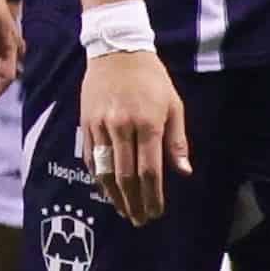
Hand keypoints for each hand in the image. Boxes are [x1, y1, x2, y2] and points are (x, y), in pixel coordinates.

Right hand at [74, 42, 186, 227]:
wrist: (116, 50)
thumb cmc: (151, 78)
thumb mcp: (174, 105)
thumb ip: (177, 141)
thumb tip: (183, 172)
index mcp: (148, 124)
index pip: (150, 171)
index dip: (153, 196)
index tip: (156, 212)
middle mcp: (122, 127)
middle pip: (126, 176)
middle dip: (133, 202)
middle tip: (140, 220)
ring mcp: (100, 126)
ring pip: (104, 170)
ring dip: (114, 195)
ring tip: (123, 211)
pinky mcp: (86, 123)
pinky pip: (89, 157)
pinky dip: (97, 177)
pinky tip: (105, 189)